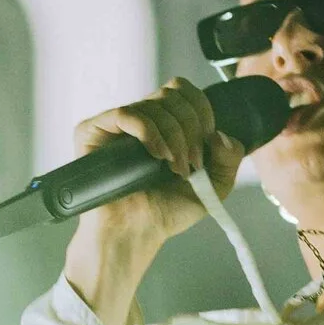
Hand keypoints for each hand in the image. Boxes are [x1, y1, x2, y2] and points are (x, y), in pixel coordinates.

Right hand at [68, 77, 244, 247]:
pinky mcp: (94, 130)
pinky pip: (127, 114)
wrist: (136, 233)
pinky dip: (150, 133)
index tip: (208, 143)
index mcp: (166, 123)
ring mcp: (117, 123)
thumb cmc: (167, 212)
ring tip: (175, 168)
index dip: (202, 111)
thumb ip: (229, 158)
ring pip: (154, 104)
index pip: (184, 91)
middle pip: (173, 93)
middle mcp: (141, 117)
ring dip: (174, 138)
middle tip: (192, 164)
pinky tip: (156, 156)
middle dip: (191, 128)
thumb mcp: (214, 186)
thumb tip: (221, 134)